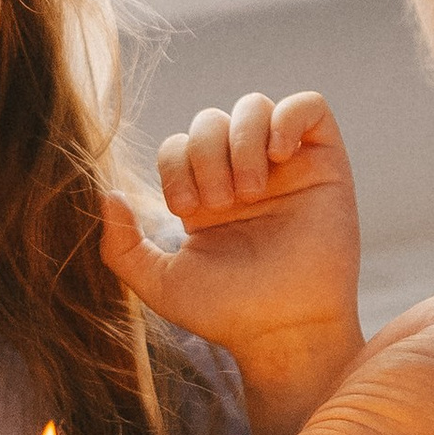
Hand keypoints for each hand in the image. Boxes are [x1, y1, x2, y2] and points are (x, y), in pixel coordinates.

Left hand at [101, 92, 361, 429]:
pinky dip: (287, 118)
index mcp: (206, 195)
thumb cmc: (228, 312)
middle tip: (220, 203)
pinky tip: (277, 155)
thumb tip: (108, 195)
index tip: (187, 211)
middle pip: (211, 120)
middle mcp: (244, 174)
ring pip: (255, 106)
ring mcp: (286, 166)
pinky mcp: (325, 163)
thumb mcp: (161, 283)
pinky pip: (309, 107)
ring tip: (249, 190)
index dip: (174, 165)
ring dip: (241, 141)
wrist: (284, 328)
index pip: (179, 145)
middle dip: (206, 155)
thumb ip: (121, 247)